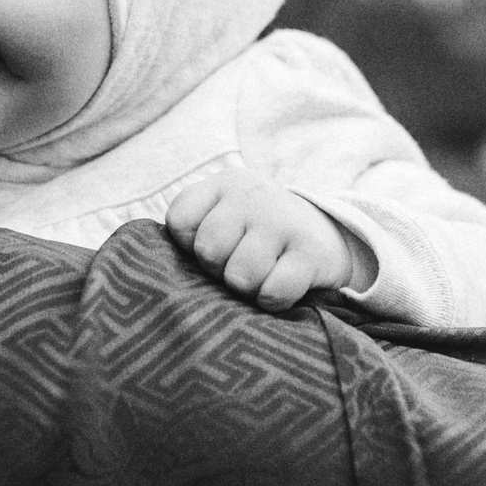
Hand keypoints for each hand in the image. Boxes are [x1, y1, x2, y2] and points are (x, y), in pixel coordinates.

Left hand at [164, 169, 362, 309]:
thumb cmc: (257, 234)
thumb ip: (193, 230)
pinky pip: (273, 293)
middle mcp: (253, 195)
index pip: (179, 222)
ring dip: (247, 289)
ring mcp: (284, 221)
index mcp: (224, 184)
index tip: (213, 248)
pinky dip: (273, 301)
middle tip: (240, 265)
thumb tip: (157, 272)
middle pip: (209, 252)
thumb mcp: (225, 214)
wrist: (327, 234)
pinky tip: (281, 287)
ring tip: (261, 276)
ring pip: (240, 276)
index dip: (190, 247)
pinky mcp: (311, 253)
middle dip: (219, 270)